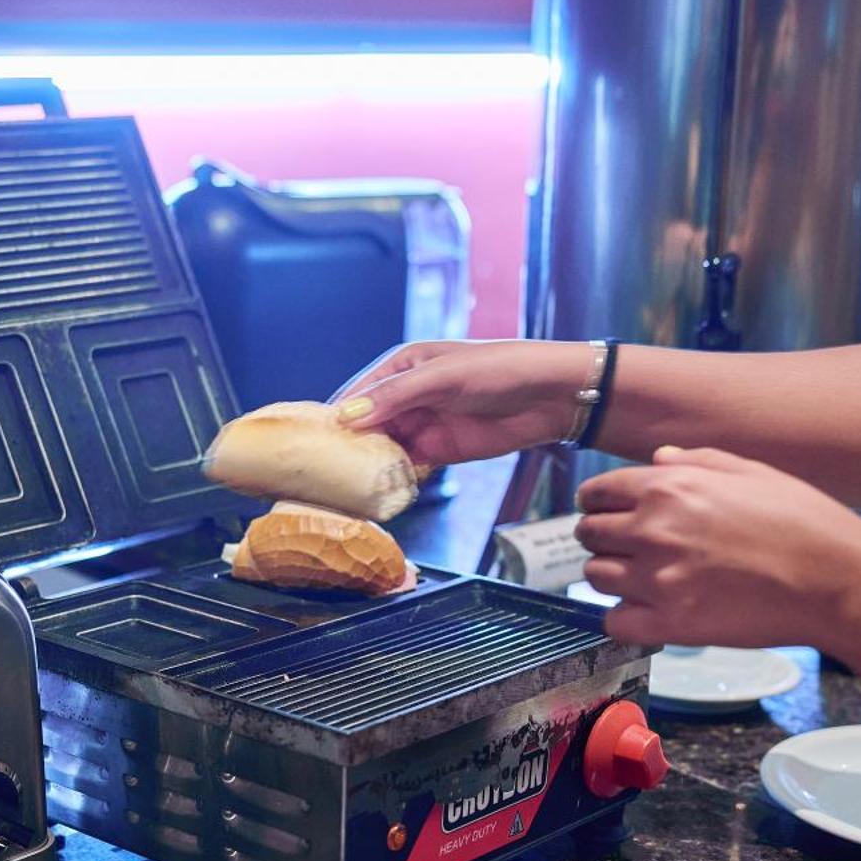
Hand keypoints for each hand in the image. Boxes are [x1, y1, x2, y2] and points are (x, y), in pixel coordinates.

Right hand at [330, 339, 593, 466]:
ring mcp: (422, 425)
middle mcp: (406, 397)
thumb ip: (394, 398)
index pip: (356, 394)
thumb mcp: (442, 377)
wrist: (551, 397)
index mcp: (401, 367)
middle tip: (319, 474)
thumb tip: (347, 417)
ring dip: (367, 467)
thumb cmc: (500, 369)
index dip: (333, 416)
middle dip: (345, 447)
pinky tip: (378, 493)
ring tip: (341, 489)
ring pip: (382, 449)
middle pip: (364, 426)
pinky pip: (407, 467)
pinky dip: (393, 479)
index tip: (308, 442)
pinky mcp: (439, 451)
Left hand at [575, 446, 860, 651]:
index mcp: (667, 487)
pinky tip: (648, 612)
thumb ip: (696, 461)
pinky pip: (615, 622)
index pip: (597, 493)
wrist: (835, 578)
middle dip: (604, 539)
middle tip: (627, 548)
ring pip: (595, 577)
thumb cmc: (802, 520)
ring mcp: (657, 580)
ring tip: (643, 579)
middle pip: (589, 535)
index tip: (608, 513)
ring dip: (613, 576)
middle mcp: (652, 530)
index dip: (598, 503)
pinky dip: (625, 618)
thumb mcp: (751, 472)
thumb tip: (658, 458)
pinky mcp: (670, 624)